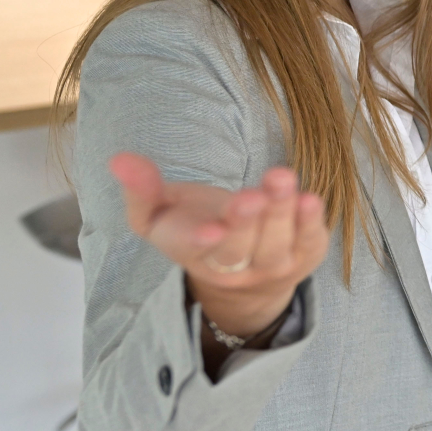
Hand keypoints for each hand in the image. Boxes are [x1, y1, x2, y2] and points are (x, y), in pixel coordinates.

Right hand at [109, 152, 328, 340]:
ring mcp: (271, 265)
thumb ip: (141, 189)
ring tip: (282, 178)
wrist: (241, 271)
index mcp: (192, 252)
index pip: (193, 250)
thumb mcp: (159, 213)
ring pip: (276, 245)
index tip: (209, 229)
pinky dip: (312, 223)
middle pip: (239, 249)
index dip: (199, 240)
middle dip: (245, 223)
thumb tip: (120, 159)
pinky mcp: (304, 256)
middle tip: (251, 196)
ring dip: (282, 214)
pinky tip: (310, 199)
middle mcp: (232, 266)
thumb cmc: (194, 227)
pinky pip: (309, 242)